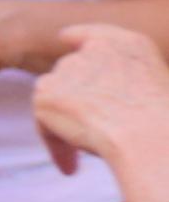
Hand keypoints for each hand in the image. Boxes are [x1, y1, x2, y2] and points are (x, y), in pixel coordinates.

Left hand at [37, 22, 168, 185]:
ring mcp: (67, 69)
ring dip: (65, 123)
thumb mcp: (150, 89)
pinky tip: (71, 167)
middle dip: (75, 102)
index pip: (92, 34)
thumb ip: (118, 81)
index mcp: (127, 44)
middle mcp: (94, 49)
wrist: (148, 135)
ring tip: (86, 150)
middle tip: (92, 132)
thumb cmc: (160, 123)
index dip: (77, 38)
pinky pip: (44, 124)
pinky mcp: (46, 94)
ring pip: (55, 98)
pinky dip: (55, 145)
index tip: (65, 39)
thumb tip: (88, 100)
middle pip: (70, 74)